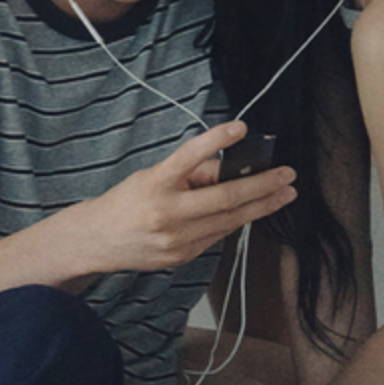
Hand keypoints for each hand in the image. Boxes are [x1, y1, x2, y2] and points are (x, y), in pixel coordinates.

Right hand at [75, 122, 296, 274]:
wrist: (96, 241)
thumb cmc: (127, 201)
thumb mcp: (152, 175)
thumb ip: (190, 172)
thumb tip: (228, 168)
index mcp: (156, 184)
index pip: (189, 156)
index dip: (216, 140)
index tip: (242, 128)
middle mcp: (166, 213)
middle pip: (224, 198)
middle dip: (262, 186)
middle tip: (287, 176)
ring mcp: (176, 239)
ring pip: (229, 221)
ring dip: (260, 206)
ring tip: (283, 194)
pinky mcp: (182, 257)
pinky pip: (217, 235)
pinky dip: (235, 221)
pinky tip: (251, 211)